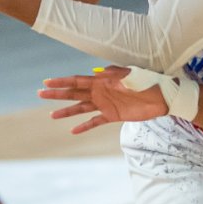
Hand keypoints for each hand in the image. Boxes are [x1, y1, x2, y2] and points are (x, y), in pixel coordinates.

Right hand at [38, 66, 170, 132]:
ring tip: (52, 116)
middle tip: (40, 94)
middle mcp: (100, 92)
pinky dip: (84, 126)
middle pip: (74, 94)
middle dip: (57, 94)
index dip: (62, 81)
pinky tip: (73, 131)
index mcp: (102, 80)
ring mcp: (105, 104)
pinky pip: (95, 121)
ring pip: (81, 108)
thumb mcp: (131, 75)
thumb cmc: (147, 81)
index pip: (77, 81)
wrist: (162, 97)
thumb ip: (115, 75)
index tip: (46, 82)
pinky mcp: (113, 115)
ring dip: (67, 111)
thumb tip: (98, 72)